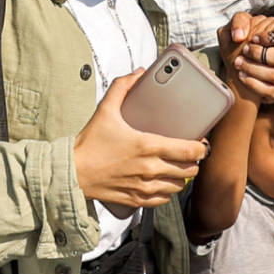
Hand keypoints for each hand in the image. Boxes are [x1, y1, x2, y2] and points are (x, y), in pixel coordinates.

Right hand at [73, 69, 209, 208]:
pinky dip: (167, 191)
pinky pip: (164, 199)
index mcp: (147, 146)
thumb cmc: (89, 143)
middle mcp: (149, 169)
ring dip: (181, 176)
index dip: (201, 148)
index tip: (201, 143)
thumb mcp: (105, 110)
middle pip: (189, 170)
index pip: (190, 151)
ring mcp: (144, 187)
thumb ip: (123, 87)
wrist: (72, 172)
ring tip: (175, 167)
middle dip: (193, 161)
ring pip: (178, 186)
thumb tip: (139, 73)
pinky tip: (162, 181)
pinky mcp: (137, 200)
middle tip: (188, 154)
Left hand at [216, 12, 273, 104]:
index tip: (253, 38)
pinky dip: (256, 85)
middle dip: (258, 54)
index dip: (269, 38)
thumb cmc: (246, 41)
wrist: (242, 63)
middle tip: (244, 51)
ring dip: (255, 70)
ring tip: (239, 64)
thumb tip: (238, 36)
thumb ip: (239, 21)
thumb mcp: (240, 25)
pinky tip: (243, 77)